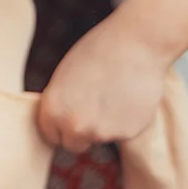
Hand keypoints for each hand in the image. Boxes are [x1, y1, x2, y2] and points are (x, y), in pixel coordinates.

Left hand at [38, 16, 166, 153]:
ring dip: (105, 124)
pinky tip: (129, 97)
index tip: (72, 115)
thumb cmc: (99, 51)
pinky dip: (125, 121)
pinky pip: (122, 133)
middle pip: (73, 145)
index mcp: (52, 109)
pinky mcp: (126, 133)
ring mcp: (100, 132)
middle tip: (95, 107)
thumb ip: (61, 103)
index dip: (61, 126)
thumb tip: (62, 121)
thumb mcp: (65, 75)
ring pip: (99, 138)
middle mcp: (73, 125)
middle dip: (82, 133)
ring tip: (114, 93)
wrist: (136, 43)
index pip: (50, 135)